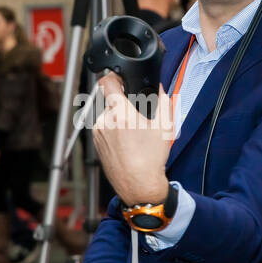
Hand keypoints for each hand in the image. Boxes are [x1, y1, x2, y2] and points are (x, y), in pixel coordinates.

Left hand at [92, 74, 171, 205]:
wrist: (138, 185)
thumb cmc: (150, 160)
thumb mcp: (164, 127)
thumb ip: (163, 102)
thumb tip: (159, 88)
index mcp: (121, 113)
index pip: (107, 82)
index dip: (115, 77)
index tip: (121, 80)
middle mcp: (105, 121)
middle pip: (112, 100)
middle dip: (124, 104)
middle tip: (137, 116)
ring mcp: (98, 132)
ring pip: (108, 114)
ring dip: (118, 118)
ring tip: (133, 133)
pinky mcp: (96, 142)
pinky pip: (104, 127)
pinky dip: (114, 129)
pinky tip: (126, 142)